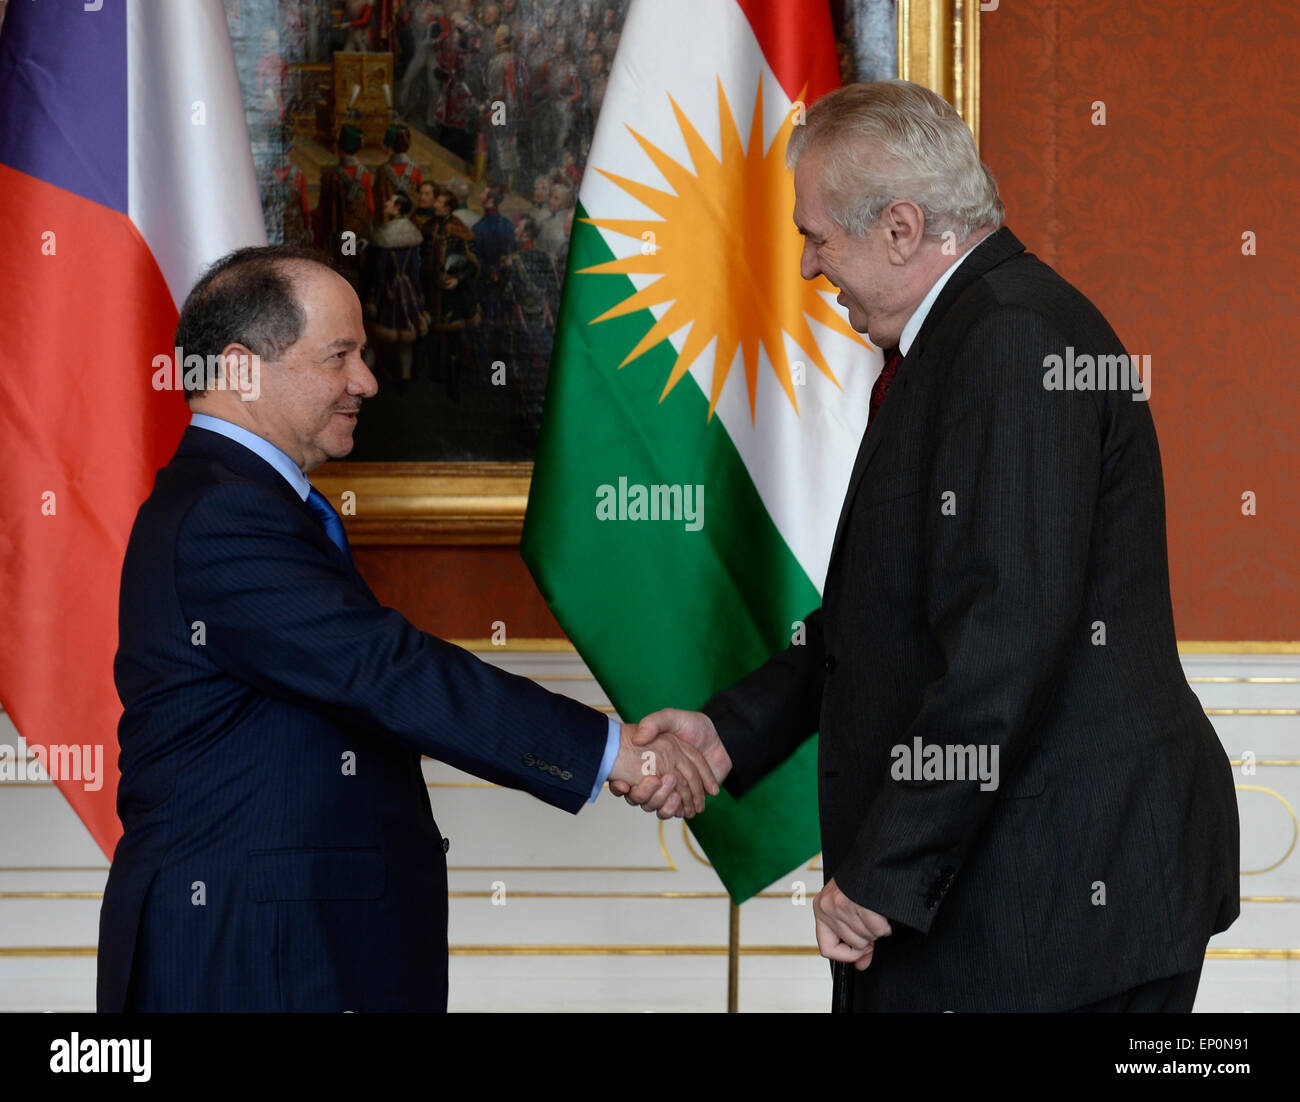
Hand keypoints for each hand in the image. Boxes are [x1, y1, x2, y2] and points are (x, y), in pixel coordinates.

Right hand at [609, 709, 731, 818]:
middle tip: (656, 780)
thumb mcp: (672, 718)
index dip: (619, 786)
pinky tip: (686, 804)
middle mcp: (653, 777)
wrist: (722, 739)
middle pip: (638, 797)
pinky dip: (677, 810)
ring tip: (675, 794)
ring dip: (662, 803)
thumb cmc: (695, 726)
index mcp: (645, 761)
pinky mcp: (683, 799)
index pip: (625, 779)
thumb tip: (638, 738)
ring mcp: (668, 789)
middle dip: (644, 794)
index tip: (622, 785)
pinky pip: (674, 812)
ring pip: (654, 807)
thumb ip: (654, 723)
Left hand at [813, 878, 891, 971]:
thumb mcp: (848, 908)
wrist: (872, 855)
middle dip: (868, 938)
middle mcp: (827, 908)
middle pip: (853, 944)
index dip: (846, 955)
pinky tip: (883, 912)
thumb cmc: (861, 883)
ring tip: (876, 912)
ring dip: (878, 929)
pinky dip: (886, 924)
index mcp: (821, 909)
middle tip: (872, 921)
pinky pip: (878, 929)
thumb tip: (861, 966)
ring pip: (866, 938)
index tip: (860, 952)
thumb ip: (853, 939)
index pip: (826, 949)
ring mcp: (840, 905)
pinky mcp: (856, 902)